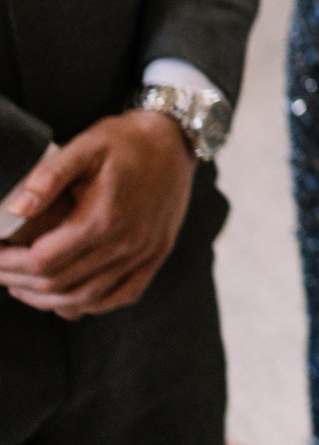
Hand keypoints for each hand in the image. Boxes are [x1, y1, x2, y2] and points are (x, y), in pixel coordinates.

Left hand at [0, 111, 197, 317]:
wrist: (176, 139)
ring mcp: (145, 252)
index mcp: (103, 218)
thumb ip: (48, 176)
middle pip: (60, 284)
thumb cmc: (127, 141)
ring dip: (48, 299)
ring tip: (23, 287)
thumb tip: (15, 208)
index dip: (8, 264)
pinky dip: (91, 305)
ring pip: (87, 298)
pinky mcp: (157, 254)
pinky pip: (122, 296)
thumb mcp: (85, 146)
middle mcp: (126, 242)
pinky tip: (69, 298)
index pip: (43, 261)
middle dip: (19, 282)